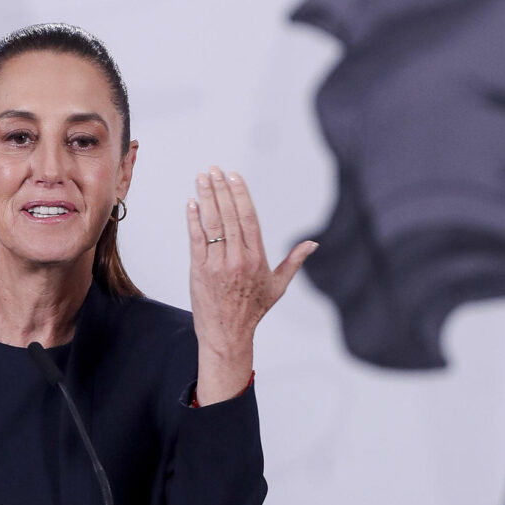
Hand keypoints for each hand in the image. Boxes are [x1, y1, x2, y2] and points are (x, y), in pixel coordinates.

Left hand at [186, 167, 315, 403]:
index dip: (240, 194)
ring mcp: (218, 264)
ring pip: (213, 224)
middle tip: (213, 170)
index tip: (233, 176)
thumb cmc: (252, 310)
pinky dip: (193, 221)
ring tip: (201, 179)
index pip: (249, 217)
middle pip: (229, 216)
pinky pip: (196, 240)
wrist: (227, 334)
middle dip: (221, 190)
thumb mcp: (277, 286)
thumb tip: (313, 244)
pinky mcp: (200, 271)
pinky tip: (191, 203)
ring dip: (206, 198)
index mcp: (258, 258)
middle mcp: (239, 259)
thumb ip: (294, 262)